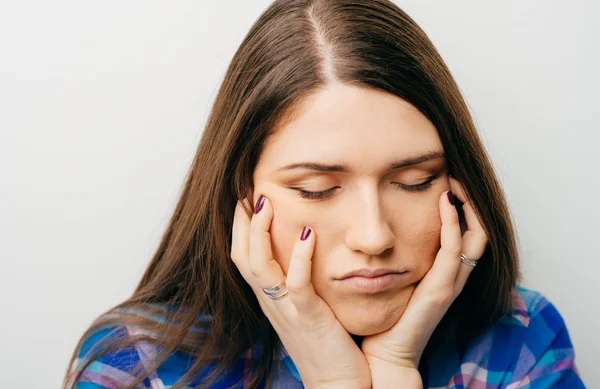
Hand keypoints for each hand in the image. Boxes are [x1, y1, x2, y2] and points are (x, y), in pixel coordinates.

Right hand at [230, 195, 371, 388]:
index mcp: (269, 298)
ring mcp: (286, 310)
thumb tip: (305, 248)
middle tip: (249, 188)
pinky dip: (299, 257)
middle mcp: (270, 302)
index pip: (243, 255)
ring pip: (258, 266)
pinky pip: (296, 284)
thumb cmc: (328, 344)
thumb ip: (299, 280)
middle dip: (242, 221)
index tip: (247, 195)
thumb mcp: (305, 307)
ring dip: (260, 232)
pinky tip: (307, 233)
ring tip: (266, 202)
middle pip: (241, 255)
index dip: (241, 225)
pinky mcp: (308, 318)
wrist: (339, 385)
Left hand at [361, 177, 488, 369]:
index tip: (447, 181)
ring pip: (474, 237)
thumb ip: (394, 258)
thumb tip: (376, 230)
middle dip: (471, 202)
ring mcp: (450, 284)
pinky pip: (454, 250)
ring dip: (468, 206)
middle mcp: (452, 277)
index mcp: (442, 274)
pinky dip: (453, 224)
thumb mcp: (394, 280)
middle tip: (457, 175)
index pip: (465, 234)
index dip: (463, 208)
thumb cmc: (383, 319)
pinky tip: (444, 202)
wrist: (382, 355)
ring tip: (456, 181)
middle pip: (477, 231)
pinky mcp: (440, 290)